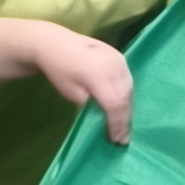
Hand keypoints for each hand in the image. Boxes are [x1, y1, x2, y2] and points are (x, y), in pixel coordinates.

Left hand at [24, 22, 135, 144]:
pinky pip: (127, 80)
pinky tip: (121, 106)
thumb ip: (92, 106)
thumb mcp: (73, 94)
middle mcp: (114, 66)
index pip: (115, 105)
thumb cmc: (59, 71)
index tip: (116, 140)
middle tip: (122, 138)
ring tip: (122, 125)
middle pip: (125, 98)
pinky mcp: (120, 56)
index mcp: (100, 75)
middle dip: (124, 120)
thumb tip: (106, 119)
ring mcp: (119, 59)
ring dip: (127, 108)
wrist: (54, 43)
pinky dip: (126, 95)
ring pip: (129, 89)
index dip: (117, 124)